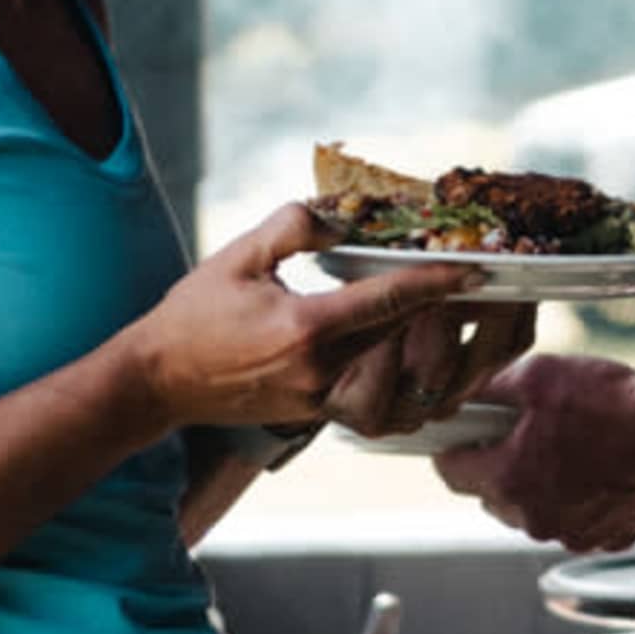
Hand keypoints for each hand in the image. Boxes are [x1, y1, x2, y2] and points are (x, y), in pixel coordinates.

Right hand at [137, 202, 467, 437]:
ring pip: (397, 378)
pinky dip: (403, 384)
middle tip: (476, 283)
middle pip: (403, 337)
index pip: (388, 300)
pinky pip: (378, 406)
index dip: (437, 280)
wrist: (158, 381)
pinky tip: (415, 357)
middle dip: (442, 309)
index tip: (475, 267)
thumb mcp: (239, 256)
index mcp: (304, 328)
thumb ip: (293, 225)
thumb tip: (344, 216)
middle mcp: (319, 371)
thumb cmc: (194, 314)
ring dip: (426, 350)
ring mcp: (319, 402)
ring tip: (447, 317)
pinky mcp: (316, 417)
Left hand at [435, 345, 634, 547]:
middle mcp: (536, 518)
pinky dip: (582, 501)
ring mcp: (574, 534)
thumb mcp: (540, 375)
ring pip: (535, 512)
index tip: (465, 434)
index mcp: (510, 479)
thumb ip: (492, 388)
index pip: (451, 472)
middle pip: (493, 496)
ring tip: (573, 446)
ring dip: (541, 485)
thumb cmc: (614, 401)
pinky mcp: (610, 538)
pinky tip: (602, 467)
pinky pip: (579, 522)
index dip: (454, 447)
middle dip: (500, 465)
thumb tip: (466, 395)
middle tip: (526, 432)